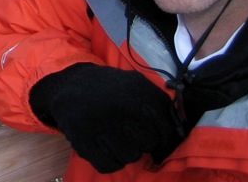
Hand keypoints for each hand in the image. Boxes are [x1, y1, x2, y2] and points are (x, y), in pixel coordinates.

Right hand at [29, 62, 184, 172]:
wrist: (68, 82)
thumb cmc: (111, 89)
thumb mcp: (137, 86)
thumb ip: (160, 108)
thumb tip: (179, 138)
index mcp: (137, 90)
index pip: (165, 128)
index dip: (166, 141)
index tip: (160, 145)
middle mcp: (118, 105)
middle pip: (148, 143)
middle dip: (141, 141)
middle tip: (128, 131)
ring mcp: (97, 121)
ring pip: (130, 157)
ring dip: (124, 152)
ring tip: (113, 136)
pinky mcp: (80, 136)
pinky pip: (108, 165)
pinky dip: (108, 161)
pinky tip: (102, 146)